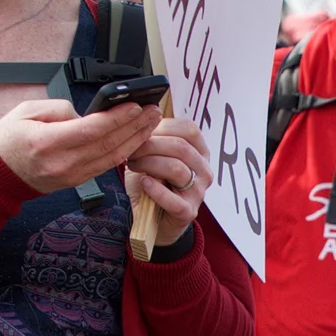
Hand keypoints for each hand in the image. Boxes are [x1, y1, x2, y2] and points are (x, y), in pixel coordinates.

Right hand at [0, 97, 161, 194]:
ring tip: (151, 123)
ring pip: (113, 158)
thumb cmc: (9, 139)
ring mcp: (73, 174)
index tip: (135, 106)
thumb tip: (85, 113)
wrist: (0, 173)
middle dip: (135, 126)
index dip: (117, 118)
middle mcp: (64, 162)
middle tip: (153, 110)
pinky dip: (126, 151)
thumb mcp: (25, 111)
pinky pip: (107, 166)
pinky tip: (136, 138)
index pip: (92, 130)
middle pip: (109, 144)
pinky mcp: (78, 179)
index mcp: (48, 142)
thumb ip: (58, 108)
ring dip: (136, 139)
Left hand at [123, 117, 212, 251]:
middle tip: (131, 151)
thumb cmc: (154, 182)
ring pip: (177, 169)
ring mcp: (198, 192)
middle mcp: (204, 171)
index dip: (162, 126)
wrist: (154, 217)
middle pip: (181, 147)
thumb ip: (154, 137)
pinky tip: (144, 183)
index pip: (189, 129)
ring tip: (133, 166)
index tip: (142, 133)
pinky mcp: (188, 212)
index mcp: (199, 152)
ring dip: (149, 164)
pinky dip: (155, 189)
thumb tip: (142, 118)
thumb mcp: (154, 155)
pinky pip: (173, 199)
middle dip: (150, 145)